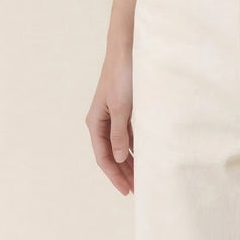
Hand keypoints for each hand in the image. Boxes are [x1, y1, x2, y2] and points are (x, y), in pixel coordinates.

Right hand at [85, 52, 134, 195]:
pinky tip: (144, 154)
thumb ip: (119, 133)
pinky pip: (128, 133)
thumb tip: (117, 158)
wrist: (128, 49)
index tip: (127, 190)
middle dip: (122, 172)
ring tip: (141, 177)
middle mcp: (102, 121)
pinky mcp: (125, 108)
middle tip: (137, 189)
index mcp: (96, 122)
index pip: (103, 157)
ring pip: (120, 145)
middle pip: (111, 154)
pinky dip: (135, 146)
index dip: (115, 175)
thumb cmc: (122, 76)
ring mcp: (114, 115)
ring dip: (129, 161)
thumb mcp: (121, 107)